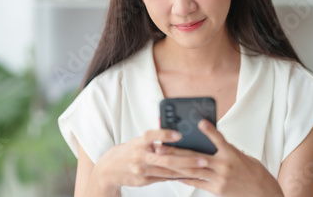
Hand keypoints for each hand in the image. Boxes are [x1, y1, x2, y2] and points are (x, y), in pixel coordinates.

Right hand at [93, 129, 209, 192]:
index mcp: (139, 143)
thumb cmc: (128, 151)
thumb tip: (172, 132)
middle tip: (202, 159)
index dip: (165, 134)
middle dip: (186, 159)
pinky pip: (165, 178)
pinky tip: (190, 175)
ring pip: (168, 171)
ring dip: (187, 170)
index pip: (152, 135)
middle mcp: (140, 157)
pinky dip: (178, 176)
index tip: (179, 135)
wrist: (109, 169)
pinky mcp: (145, 181)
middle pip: (166, 158)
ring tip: (202, 168)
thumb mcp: (137, 141)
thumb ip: (153, 138)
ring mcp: (142, 170)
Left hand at [154, 120, 283, 196]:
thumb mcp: (242, 155)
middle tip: (162, 146)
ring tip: (163, 160)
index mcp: (232, 154)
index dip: (210, 130)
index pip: (219, 139)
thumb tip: (212, 140)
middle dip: (177, 151)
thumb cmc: (254, 172)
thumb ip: (226, 148)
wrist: (263, 193)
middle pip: (197, 156)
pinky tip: (174, 174)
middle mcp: (224, 166)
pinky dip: (185, 178)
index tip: (200, 122)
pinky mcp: (217, 190)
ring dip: (176, 165)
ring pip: (193, 170)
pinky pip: (197, 183)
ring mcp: (219, 179)